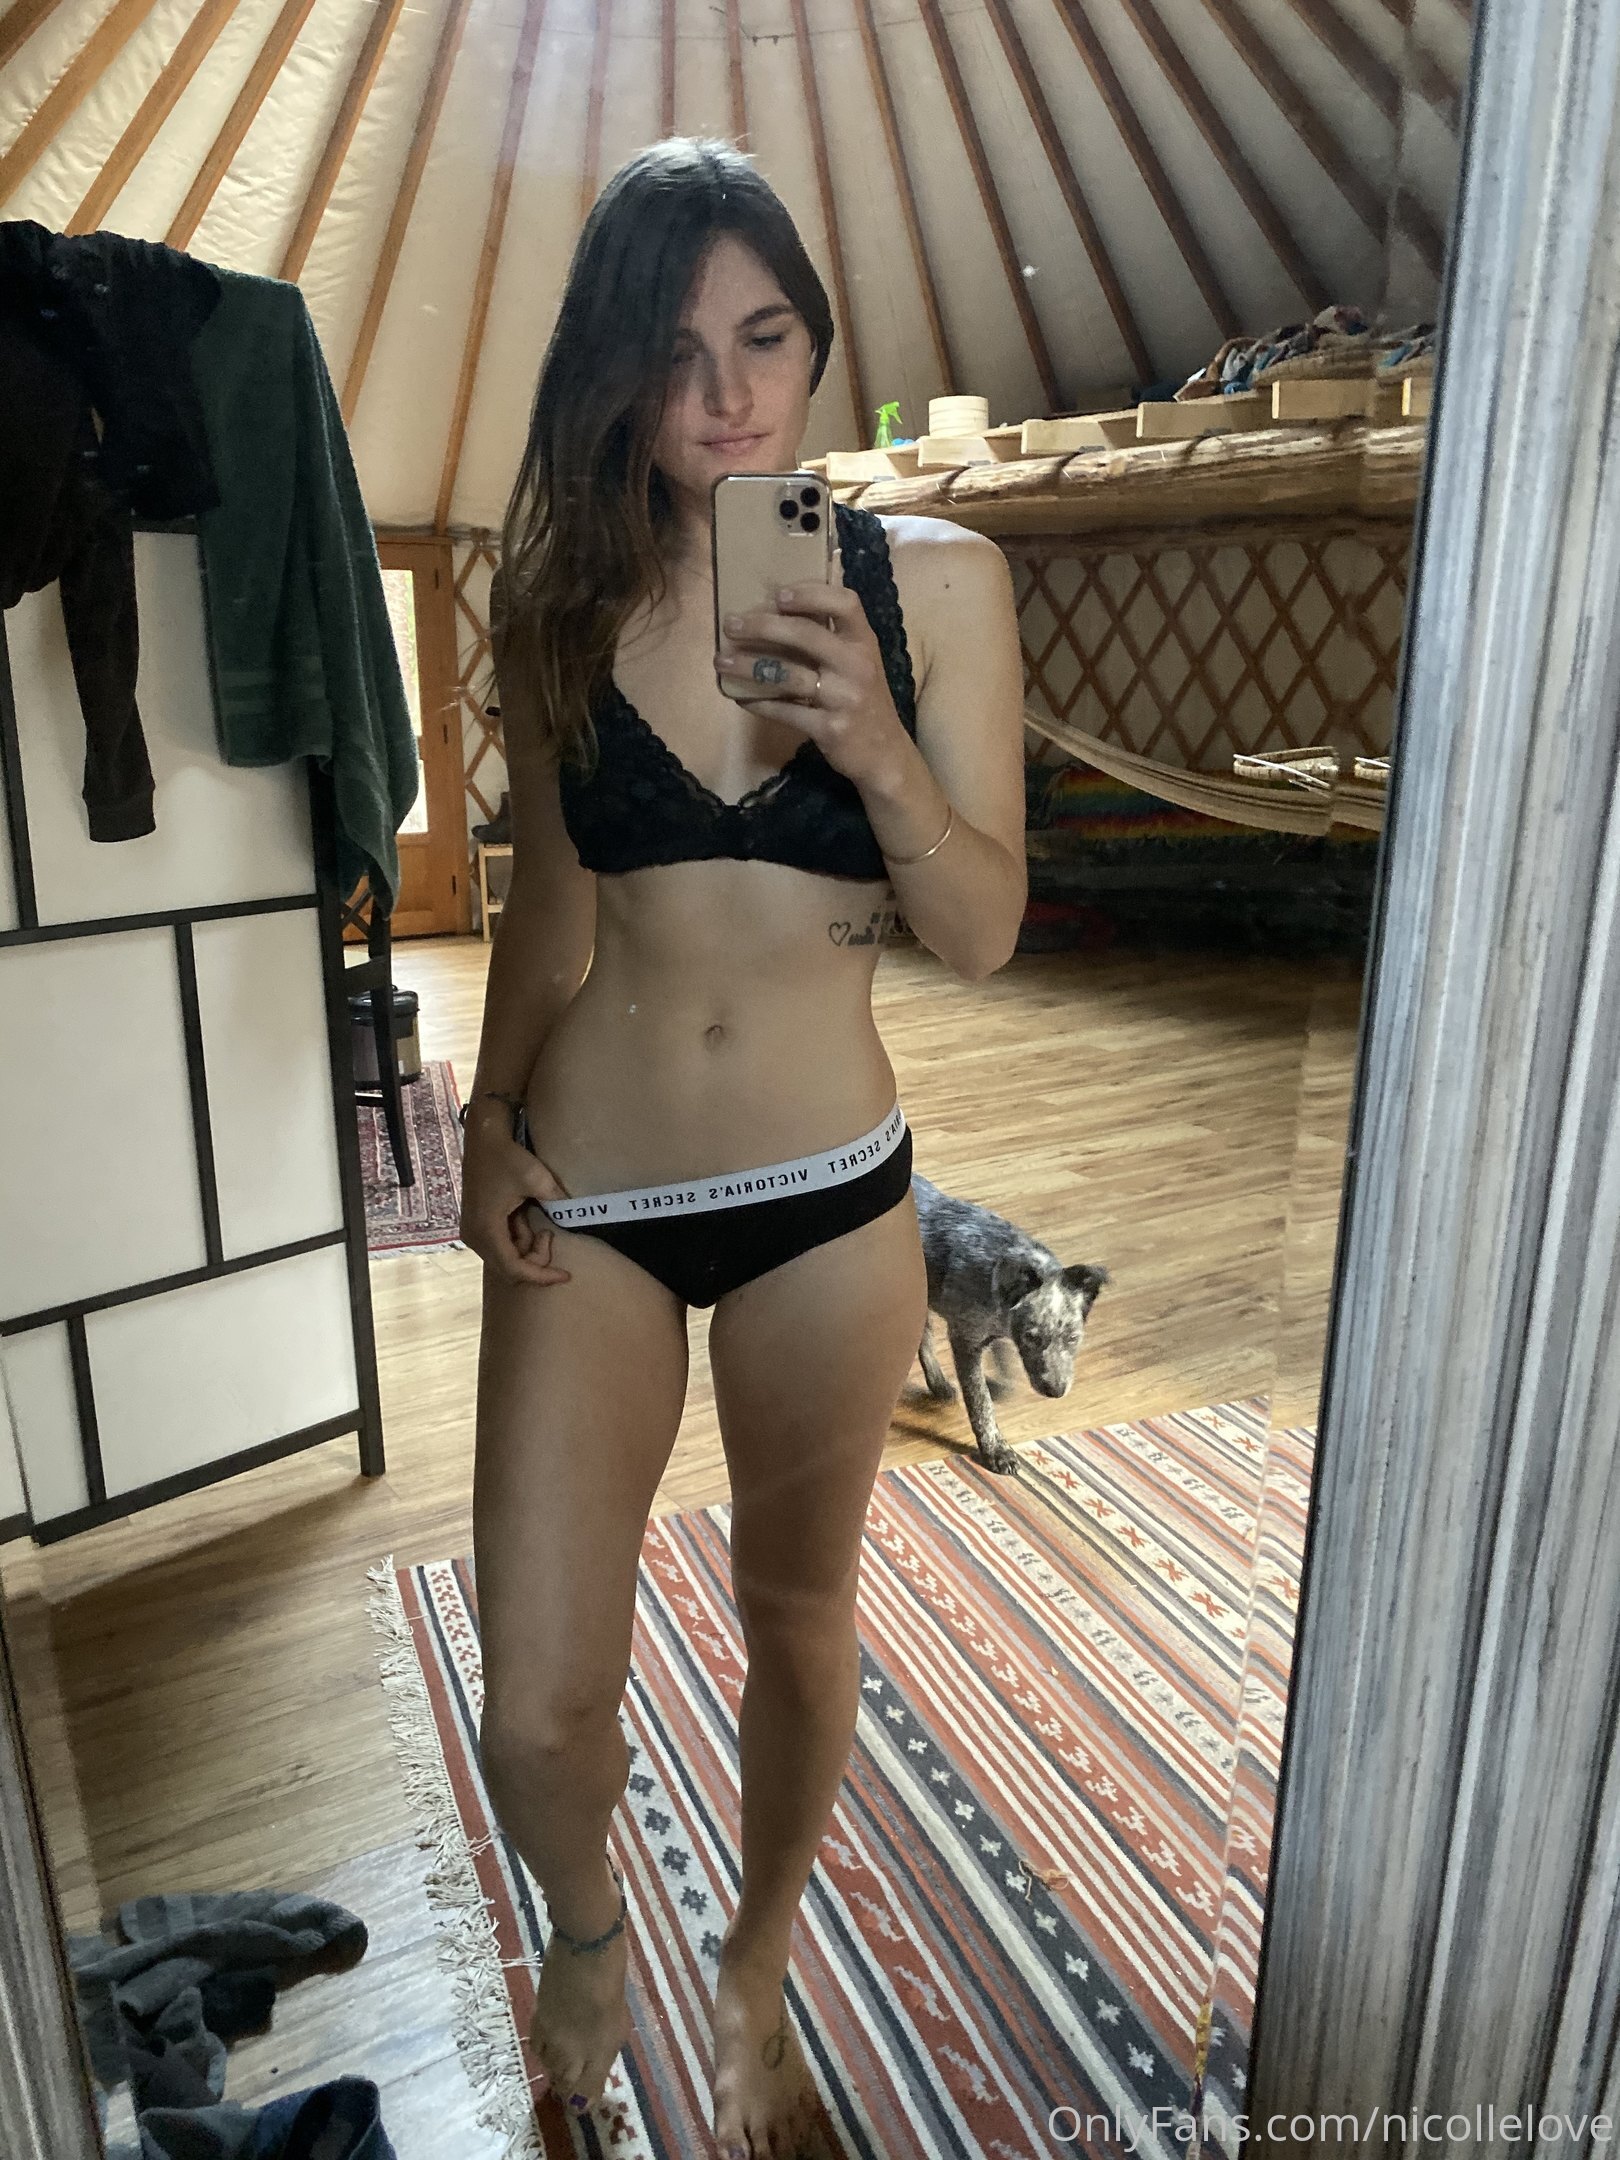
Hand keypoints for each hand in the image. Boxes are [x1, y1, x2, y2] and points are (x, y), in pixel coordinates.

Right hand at [459, 1105, 573, 1286]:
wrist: (484, 1138)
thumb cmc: (507, 1156)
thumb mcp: (536, 1178)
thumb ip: (555, 1200)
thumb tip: (572, 1215)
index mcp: (487, 1230)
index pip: (514, 1268)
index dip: (541, 1276)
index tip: (565, 1275)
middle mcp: (475, 1237)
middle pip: (509, 1268)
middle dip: (535, 1260)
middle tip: (551, 1235)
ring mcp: (474, 1232)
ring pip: (506, 1258)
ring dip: (528, 1248)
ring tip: (541, 1223)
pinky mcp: (478, 1225)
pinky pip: (502, 1245)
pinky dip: (519, 1239)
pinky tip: (525, 1217)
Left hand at [714, 546, 908, 788]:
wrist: (885, 754)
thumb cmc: (864, 701)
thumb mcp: (859, 664)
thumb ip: (832, 639)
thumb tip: (781, 609)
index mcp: (865, 642)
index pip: (845, 603)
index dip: (811, 593)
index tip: (778, 594)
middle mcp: (857, 665)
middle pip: (805, 634)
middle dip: (762, 626)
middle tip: (731, 624)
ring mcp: (845, 698)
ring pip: (787, 675)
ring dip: (748, 666)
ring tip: (720, 660)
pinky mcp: (830, 728)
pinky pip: (786, 711)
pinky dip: (759, 703)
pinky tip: (741, 697)